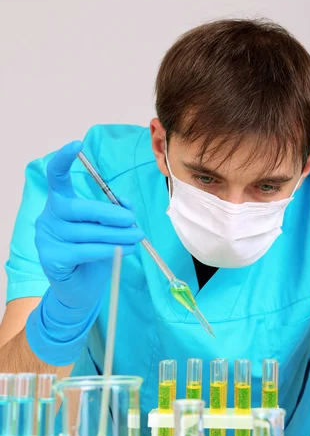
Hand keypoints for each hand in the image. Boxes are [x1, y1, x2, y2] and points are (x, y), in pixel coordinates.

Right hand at [26, 141, 143, 364]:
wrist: (80, 291)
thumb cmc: (93, 257)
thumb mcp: (106, 231)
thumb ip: (114, 214)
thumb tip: (125, 202)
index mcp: (59, 204)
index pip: (55, 177)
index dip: (63, 159)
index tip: (76, 144)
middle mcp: (48, 218)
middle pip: (76, 207)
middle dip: (109, 213)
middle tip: (133, 221)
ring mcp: (46, 239)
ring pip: (85, 231)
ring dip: (116, 235)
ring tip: (137, 238)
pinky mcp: (52, 259)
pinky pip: (84, 250)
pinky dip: (107, 250)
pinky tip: (124, 251)